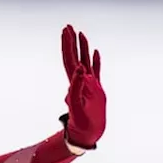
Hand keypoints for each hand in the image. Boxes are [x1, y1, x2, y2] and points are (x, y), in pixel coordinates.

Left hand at [60, 25, 105, 150]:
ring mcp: (89, 85)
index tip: (66, 31)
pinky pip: (96, 71)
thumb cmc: (82, 124)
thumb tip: (78, 70)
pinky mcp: (96, 90)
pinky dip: (95, 61)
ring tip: (81, 34)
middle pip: (74, 57)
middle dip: (71, 42)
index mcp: (75, 84)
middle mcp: (80, 82)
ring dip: (82, 48)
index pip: (69, 60)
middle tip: (68, 27)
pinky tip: (95, 53)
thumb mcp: (77, 107)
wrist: (87, 135)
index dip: (67, 45)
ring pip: (85, 61)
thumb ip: (76, 88)